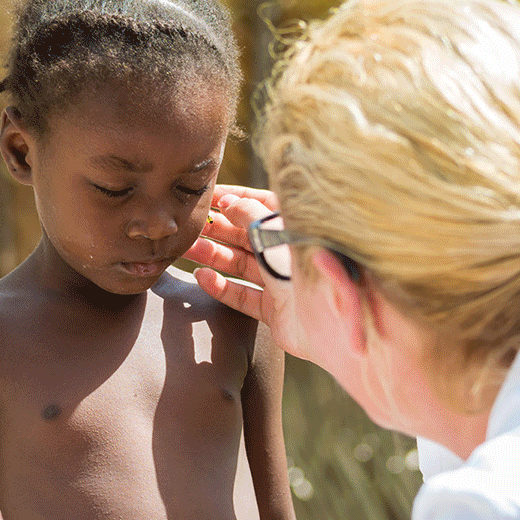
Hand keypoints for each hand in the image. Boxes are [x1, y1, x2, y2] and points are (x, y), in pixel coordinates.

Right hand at [186, 185, 305, 357]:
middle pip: (249, 235)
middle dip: (219, 229)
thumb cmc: (308, 267)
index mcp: (298, 228)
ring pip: (243, 265)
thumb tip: (228, 202)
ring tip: (187, 249)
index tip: (208, 197)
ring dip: (214, 255)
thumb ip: (249, 214)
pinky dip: (221, 287)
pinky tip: (201, 277)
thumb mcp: (275, 232)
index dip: (235, 198)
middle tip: (190, 226)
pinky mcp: (277, 310)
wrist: (332, 323)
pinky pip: (244, 295)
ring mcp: (283, 282)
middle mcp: (291, 253)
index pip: (263, 204)